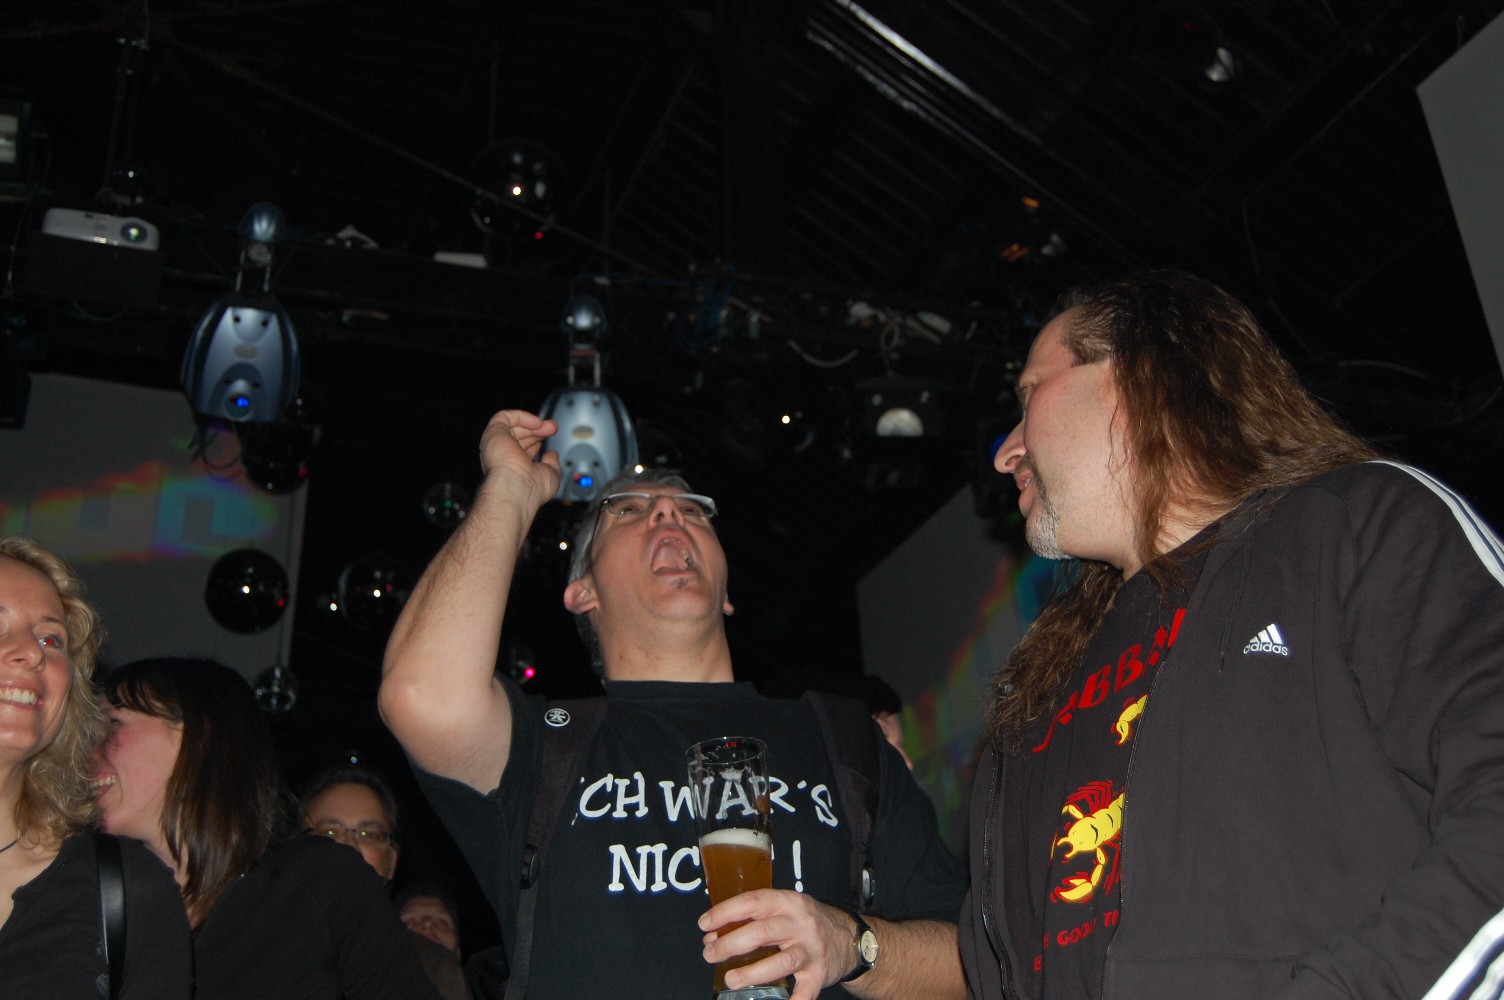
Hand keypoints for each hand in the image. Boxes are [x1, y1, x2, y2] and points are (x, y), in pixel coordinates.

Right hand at [478, 409, 559, 508]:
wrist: (517, 489)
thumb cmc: (532, 490)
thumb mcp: (549, 475)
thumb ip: (551, 464)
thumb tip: (552, 455)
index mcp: (512, 468)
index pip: (523, 448)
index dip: (537, 439)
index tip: (551, 437)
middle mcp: (502, 457)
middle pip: (519, 435)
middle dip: (538, 429)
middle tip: (552, 428)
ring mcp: (496, 445)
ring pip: (512, 425)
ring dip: (532, 423)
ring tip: (549, 426)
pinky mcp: (493, 433)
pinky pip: (504, 417)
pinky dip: (522, 416)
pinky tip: (536, 422)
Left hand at [700, 890, 855, 999]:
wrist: (849, 937)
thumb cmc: (806, 923)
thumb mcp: (785, 909)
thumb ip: (754, 919)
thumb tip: (714, 935)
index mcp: (788, 903)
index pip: (753, 902)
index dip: (726, 912)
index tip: (705, 924)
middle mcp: (800, 924)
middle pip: (763, 932)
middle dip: (731, 944)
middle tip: (710, 954)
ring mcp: (811, 950)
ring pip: (781, 961)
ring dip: (752, 972)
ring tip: (730, 979)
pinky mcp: (819, 974)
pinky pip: (806, 990)